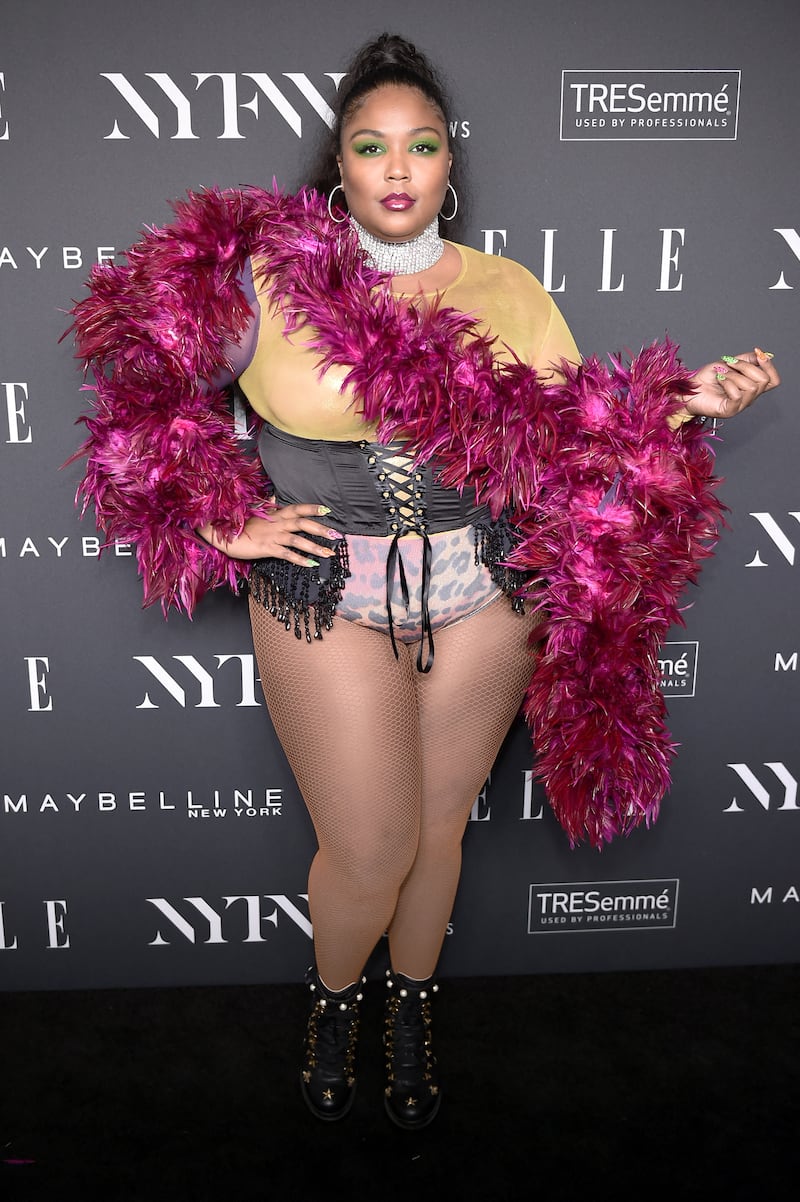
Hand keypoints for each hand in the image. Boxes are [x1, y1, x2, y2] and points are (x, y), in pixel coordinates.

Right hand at [197, 504, 339, 562]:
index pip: (297, 508)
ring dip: (315, 547)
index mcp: (274, 514)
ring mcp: (271, 536)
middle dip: (320, 529)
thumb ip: (267, 504)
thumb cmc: (238, 523)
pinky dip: (299, 559)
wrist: (220, 532)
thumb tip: (274, 495)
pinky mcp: (266, 548)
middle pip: (302, 523)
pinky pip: (286, 554)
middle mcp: (276, 523)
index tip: (327, 510)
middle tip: (337, 535)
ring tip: (329, 553)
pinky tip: (311, 565)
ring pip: (298, 540)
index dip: (312, 508)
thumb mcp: (254, 511)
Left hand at [685, 349, 779, 419]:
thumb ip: (747, 359)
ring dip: (733, 375)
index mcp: (751, 387)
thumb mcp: (729, 363)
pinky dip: (728, 383)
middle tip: (729, 365)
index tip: (758, 354)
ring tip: (721, 375)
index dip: (769, 366)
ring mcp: (739, 405)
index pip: (773, 380)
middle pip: (763, 380)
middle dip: (746, 367)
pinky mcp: (729, 411)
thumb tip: (761, 355)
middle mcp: (748, 398)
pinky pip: (738, 395)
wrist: (689, 389)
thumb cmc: (706, 379)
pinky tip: (719, 381)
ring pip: (751, 386)